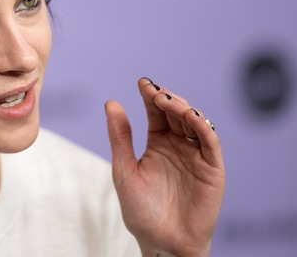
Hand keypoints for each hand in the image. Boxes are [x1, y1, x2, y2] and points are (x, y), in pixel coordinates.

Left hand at [105, 78, 225, 256]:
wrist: (161, 242)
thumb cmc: (141, 211)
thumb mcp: (124, 169)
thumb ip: (120, 137)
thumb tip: (111, 102)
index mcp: (158, 143)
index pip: (156, 112)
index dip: (151, 96)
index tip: (142, 82)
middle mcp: (178, 146)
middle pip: (176, 113)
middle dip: (166, 98)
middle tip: (154, 90)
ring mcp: (196, 156)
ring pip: (194, 123)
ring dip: (183, 108)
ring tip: (168, 100)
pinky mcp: (212, 169)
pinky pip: (210, 143)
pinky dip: (202, 127)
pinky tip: (190, 116)